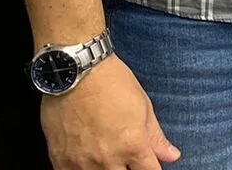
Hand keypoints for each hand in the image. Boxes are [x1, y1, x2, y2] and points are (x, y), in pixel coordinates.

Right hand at [39, 55, 179, 169]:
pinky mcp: (60, 160)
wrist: (75, 71)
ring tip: (108, 158)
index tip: (150, 164)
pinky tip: (87, 162)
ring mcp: (81, 162)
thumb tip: (171, 156)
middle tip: (129, 161)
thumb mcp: (142, 105)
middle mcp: (107, 159)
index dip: (153, 169)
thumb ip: (155, 136)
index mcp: (132, 145)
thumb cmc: (112, 83)